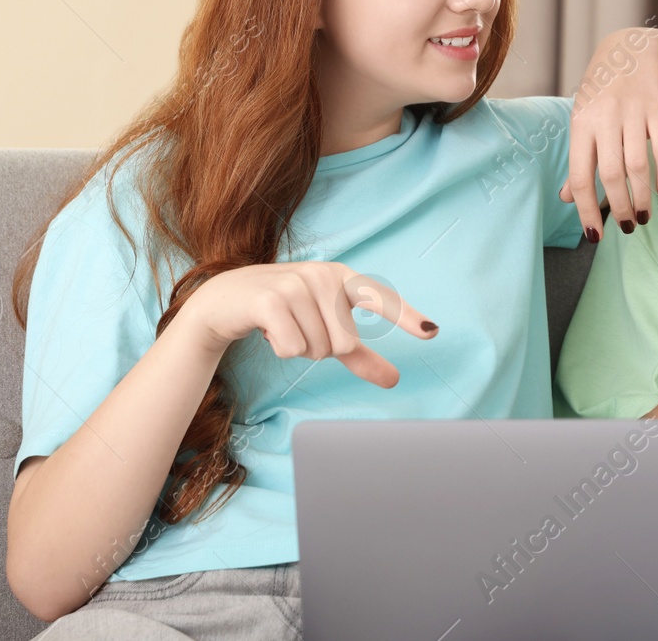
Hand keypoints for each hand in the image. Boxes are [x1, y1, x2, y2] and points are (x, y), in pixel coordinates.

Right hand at [182, 261, 438, 388]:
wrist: (226, 301)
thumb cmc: (283, 313)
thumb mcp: (324, 330)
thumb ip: (360, 356)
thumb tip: (394, 380)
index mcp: (342, 278)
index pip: (381, 299)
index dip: (407, 317)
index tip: (432, 332)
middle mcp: (323, 276)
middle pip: (343, 345)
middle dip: (319, 349)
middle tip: (298, 328)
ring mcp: (297, 284)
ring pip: (317, 350)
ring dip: (297, 348)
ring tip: (281, 326)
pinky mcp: (272, 300)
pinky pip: (292, 349)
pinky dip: (280, 349)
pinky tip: (265, 329)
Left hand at [558, 26, 657, 238]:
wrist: (631, 50)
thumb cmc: (602, 94)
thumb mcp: (583, 121)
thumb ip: (579, 160)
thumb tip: (568, 199)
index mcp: (580, 126)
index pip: (579, 177)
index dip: (585, 210)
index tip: (595, 236)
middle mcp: (603, 119)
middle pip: (610, 175)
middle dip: (619, 208)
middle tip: (627, 227)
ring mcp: (631, 112)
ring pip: (637, 166)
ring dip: (642, 197)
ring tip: (644, 215)